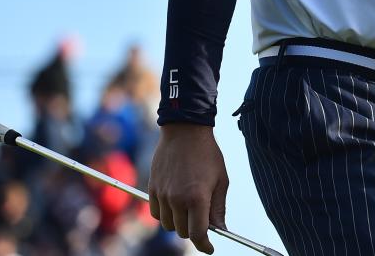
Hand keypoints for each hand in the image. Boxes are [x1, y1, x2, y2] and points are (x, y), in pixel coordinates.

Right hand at [148, 122, 229, 254]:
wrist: (185, 131)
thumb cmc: (208, 154)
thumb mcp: (221, 180)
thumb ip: (219, 208)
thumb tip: (221, 229)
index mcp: (197, 198)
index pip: (198, 234)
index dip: (205, 245)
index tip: (210, 247)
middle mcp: (177, 199)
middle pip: (183, 232)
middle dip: (194, 230)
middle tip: (203, 218)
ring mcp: (162, 195)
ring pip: (169, 225)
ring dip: (180, 222)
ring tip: (189, 206)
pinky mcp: (152, 189)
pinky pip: (156, 214)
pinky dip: (166, 215)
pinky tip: (175, 202)